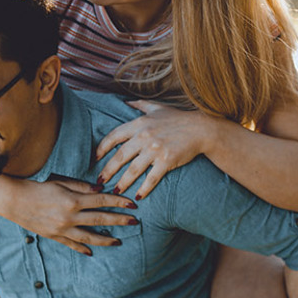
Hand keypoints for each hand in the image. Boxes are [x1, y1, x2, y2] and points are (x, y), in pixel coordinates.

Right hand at [2, 177, 137, 255]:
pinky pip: (71, 244)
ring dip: (105, 240)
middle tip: (134, 222)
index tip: (132, 204)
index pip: (102, 201)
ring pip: (89, 237)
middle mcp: (70, 217)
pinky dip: (82, 248)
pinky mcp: (53, 236)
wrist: (13, 200)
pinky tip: (91, 251)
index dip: (119, 202)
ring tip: (118, 241)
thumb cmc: (36, 185)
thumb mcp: (60, 181)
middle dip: (119, 221)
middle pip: (100, 220)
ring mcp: (62, 229)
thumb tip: (100, 190)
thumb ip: (80, 186)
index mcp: (73, 200)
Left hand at [95, 100, 217, 198]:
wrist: (201, 129)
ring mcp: (155, 149)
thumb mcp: (157, 107)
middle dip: (108, 170)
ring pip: (133, 169)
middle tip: (99, 181)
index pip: (114, 136)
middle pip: (120, 156)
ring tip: (115, 191)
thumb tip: (126, 101)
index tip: (95, 158)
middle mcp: (144, 136)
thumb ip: (140, 105)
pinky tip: (138, 196)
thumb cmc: (178, 118)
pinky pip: (151, 178)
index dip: (102, 148)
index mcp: (139, 124)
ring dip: (122, 182)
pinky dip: (144, 188)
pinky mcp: (166, 161)